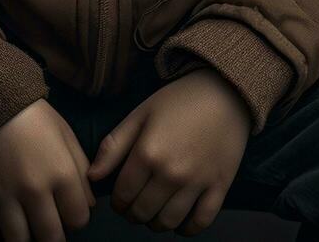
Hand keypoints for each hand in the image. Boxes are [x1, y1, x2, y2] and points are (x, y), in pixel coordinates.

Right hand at [0, 97, 96, 241]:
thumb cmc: (37, 118)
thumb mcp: (68, 137)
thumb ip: (83, 171)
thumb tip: (89, 204)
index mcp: (61, 173)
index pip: (78, 219)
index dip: (77, 218)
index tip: (70, 212)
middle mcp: (34, 190)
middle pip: (50, 237)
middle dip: (54, 238)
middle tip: (51, 229)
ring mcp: (5, 195)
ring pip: (18, 240)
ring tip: (29, 235)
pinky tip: (1, 239)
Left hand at [85, 66, 250, 235]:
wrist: (226, 91)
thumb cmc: (179, 100)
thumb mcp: (140, 114)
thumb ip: (113, 146)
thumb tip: (92, 177)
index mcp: (147, 153)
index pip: (123, 195)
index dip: (117, 203)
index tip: (120, 200)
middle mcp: (171, 173)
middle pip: (143, 212)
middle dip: (133, 214)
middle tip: (135, 206)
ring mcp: (197, 182)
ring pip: (168, 222)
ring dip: (156, 224)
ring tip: (154, 213)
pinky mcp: (220, 186)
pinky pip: (201, 222)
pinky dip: (187, 229)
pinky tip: (180, 222)